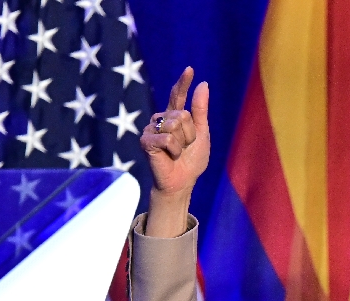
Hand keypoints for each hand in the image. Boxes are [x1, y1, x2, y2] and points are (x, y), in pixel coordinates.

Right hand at [140, 67, 209, 197]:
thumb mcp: (202, 134)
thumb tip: (203, 84)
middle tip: (185, 147)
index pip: (178, 96)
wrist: (182, 181)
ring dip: (183, 143)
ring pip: (175, 125)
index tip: (190, 69)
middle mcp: (162, 119)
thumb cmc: (192, 161)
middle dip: (190, 134)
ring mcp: (152, 129)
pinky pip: (167, 139)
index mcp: (175, 117)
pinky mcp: (146, 141)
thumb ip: (201, 110)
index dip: (183, 83)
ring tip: (177, 152)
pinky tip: (170, 156)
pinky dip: (174, 150)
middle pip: (182, 115)